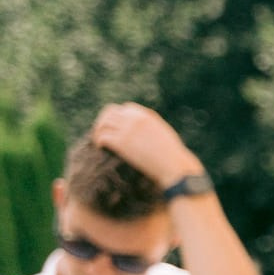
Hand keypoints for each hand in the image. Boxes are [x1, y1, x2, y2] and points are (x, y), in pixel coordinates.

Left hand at [89, 103, 203, 187]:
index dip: (117, 116)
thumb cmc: (174, 156)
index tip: (115, 125)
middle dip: (103, 121)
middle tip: (101, 132)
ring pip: (103, 124)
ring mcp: (127, 130)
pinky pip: (103, 137)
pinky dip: (98, 141)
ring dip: (98, 131)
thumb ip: (152, 128)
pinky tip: (100, 148)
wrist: (174, 166)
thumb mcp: (165, 135)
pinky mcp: (121, 142)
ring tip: (98, 141)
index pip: (125, 108)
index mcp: (147, 115)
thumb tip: (143, 132)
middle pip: (109, 112)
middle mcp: (136, 119)